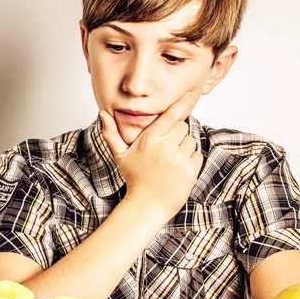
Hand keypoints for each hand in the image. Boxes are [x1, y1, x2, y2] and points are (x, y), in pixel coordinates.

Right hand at [100, 92, 203, 221]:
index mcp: (150, 139)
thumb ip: (112, 133)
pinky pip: (197, 155)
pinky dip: (191, 161)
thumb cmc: (135, 179)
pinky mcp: (189, 170)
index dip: (182, 103)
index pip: (170, 115)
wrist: (147, 206)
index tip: (191, 92)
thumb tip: (102, 113)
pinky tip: (178, 170)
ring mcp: (178, 159)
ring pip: (190, 141)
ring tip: (171, 162)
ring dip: (184, 149)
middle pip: (182, 127)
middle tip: (165, 151)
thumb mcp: (121, 155)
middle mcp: (165, 147)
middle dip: (176, 136)